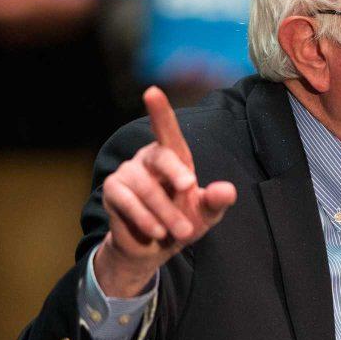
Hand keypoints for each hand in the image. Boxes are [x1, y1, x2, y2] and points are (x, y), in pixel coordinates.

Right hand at [93, 87, 236, 296]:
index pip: (167, 131)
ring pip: (147, 188)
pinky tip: (157, 232)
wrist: (156, 248)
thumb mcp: (207, 213)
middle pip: (161, 157)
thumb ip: (216, 201)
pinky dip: (146, 218)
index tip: (152, 91)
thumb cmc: (184, 221)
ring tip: (181, 232)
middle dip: (176, 174)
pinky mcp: (112, 191)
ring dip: (167, 212)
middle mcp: (148, 159)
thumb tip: (227, 190)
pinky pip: (127, 202)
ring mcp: (127, 173)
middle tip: (189, 190)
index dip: (160, 112)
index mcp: (173, 157)